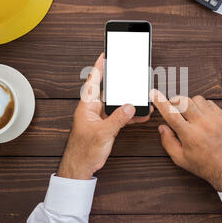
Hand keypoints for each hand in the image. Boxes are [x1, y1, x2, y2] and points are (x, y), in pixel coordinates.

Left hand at [58, 53, 151, 179]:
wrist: (80, 168)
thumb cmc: (83, 151)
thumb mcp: (103, 133)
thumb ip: (117, 119)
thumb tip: (130, 107)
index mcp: (87, 106)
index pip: (93, 81)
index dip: (99, 67)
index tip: (105, 54)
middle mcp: (93, 109)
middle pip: (107, 90)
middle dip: (119, 82)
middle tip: (129, 72)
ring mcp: (100, 118)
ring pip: (116, 104)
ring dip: (128, 101)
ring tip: (141, 96)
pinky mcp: (106, 126)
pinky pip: (120, 117)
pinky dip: (130, 116)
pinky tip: (141, 115)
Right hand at [150, 89, 221, 191]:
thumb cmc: (204, 165)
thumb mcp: (180, 159)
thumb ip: (168, 141)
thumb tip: (162, 127)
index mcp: (190, 135)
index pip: (171, 113)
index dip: (160, 102)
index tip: (154, 94)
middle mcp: (203, 124)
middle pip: (184, 101)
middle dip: (174, 101)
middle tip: (172, 107)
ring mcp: (215, 119)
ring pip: (197, 99)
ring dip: (189, 103)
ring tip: (188, 114)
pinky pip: (209, 103)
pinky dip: (201, 106)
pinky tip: (200, 115)